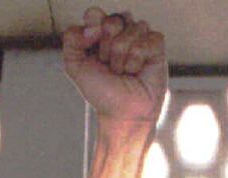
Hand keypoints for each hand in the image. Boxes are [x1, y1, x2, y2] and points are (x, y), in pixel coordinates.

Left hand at [62, 8, 167, 127]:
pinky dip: (137, 60)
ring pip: (131, 29)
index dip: (93, 31)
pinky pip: (146, 40)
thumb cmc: (102, 92)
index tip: (93, 54)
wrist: (123, 113)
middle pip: (112, 20)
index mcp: (100, 32)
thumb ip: (71, 40)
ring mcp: (139, 36)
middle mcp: (120, 30)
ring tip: (124, 72)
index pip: (94, 14)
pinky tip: (137, 71)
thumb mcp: (75, 67)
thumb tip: (91, 26)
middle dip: (107, 48)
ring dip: (122, 57)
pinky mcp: (156, 45)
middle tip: (110, 67)